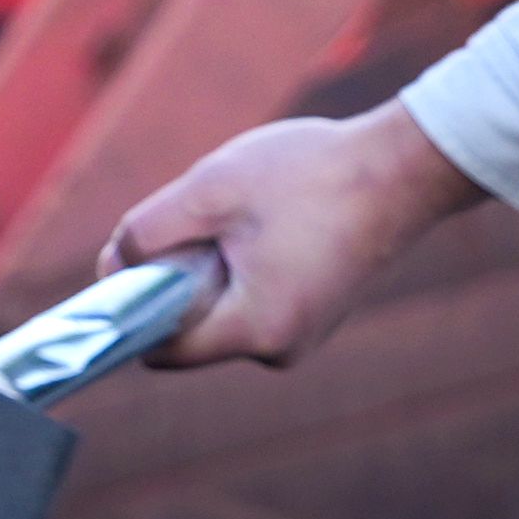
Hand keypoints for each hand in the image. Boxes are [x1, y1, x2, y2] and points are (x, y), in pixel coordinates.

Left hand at [112, 106, 479, 366]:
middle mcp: (282, 350)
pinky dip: (241, 267)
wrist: (402, 168)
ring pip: (222, 311)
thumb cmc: (309, 176)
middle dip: (176, 278)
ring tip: (240, 215)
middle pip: (191, 329)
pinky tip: (264, 221)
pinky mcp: (316, 313)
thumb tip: (115, 264)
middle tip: (195, 219)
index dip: (131, 307)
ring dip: (210, 268)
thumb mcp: (208, 191)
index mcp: (256, 331)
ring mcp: (303, 335)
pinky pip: (253, 301)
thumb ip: (146, 232)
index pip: (161, 349)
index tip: (129, 257)